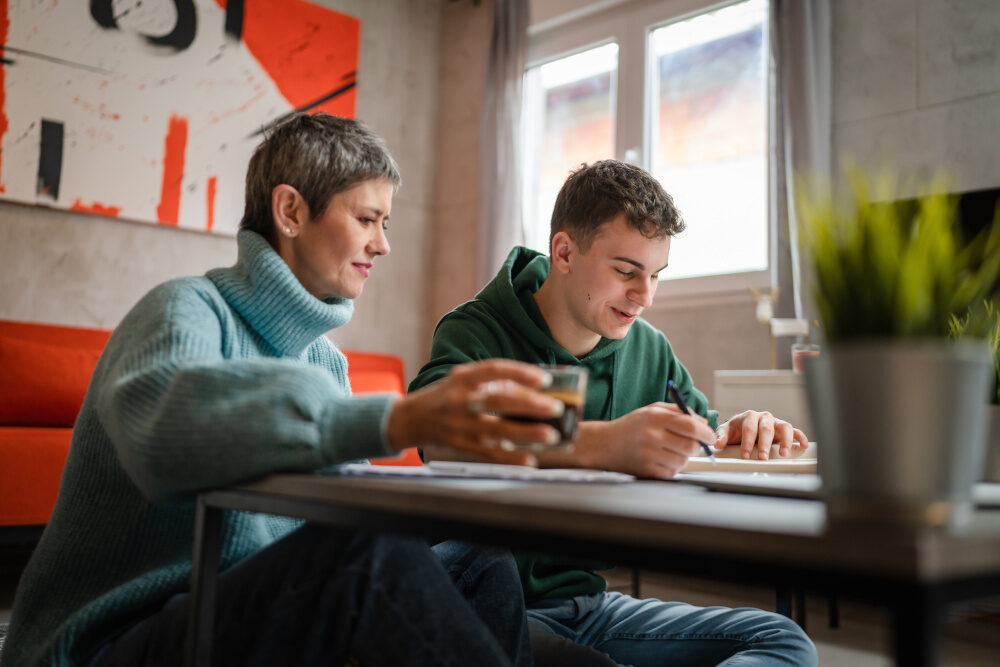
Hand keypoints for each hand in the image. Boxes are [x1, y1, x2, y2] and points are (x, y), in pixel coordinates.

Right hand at [386, 359, 564, 465]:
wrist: (411, 418)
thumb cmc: (447, 396)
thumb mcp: (463, 380)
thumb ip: (492, 382)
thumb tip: (533, 389)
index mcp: (462, 378)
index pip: (493, 370)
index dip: (519, 373)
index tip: (544, 379)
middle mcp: (459, 400)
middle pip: (496, 401)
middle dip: (528, 405)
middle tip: (554, 408)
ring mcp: (458, 425)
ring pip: (495, 430)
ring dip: (525, 433)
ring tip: (551, 435)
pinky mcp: (459, 445)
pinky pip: (488, 453)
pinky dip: (510, 458)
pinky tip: (530, 459)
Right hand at [564, 403, 716, 478]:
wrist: (603, 444)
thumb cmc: (631, 426)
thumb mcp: (651, 410)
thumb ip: (678, 412)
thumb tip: (703, 422)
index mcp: (654, 417)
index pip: (690, 426)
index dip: (706, 432)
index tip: (710, 436)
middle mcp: (652, 436)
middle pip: (690, 446)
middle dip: (697, 446)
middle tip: (692, 444)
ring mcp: (648, 455)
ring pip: (683, 461)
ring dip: (683, 457)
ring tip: (670, 450)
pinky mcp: (646, 470)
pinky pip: (672, 472)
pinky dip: (672, 467)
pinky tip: (661, 459)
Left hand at [713, 411, 808, 459]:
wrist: (743, 426)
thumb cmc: (736, 430)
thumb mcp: (726, 431)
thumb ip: (721, 436)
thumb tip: (717, 443)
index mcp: (749, 416)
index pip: (749, 428)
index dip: (747, 442)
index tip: (746, 455)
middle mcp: (764, 418)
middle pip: (766, 428)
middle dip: (765, 444)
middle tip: (763, 457)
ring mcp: (775, 423)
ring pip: (784, 427)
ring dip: (785, 441)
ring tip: (783, 454)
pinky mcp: (784, 430)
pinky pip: (795, 431)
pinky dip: (800, 437)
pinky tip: (803, 445)